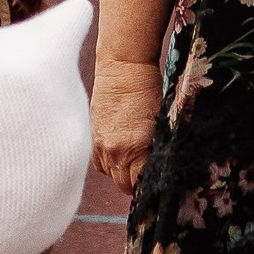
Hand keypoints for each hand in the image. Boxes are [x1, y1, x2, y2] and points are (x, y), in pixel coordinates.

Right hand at [91, 59, 160, 195]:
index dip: (150, 186)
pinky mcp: (92, 137)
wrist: (123, 67)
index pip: (140, 186)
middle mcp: (113, 152)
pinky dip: (110, 162)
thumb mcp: (160, 123)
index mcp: (134, 150)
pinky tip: (120, 151)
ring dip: (122, 172)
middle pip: (124, 185)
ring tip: (135, 159)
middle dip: (136, 183)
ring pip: (111, 175)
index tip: (158, 182)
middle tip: (148, 172)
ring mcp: (100, 145)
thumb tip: (161, 168)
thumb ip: (157, 150)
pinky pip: (100, 163)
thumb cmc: (148, 91)